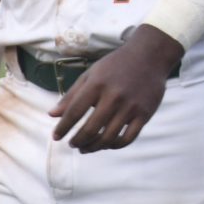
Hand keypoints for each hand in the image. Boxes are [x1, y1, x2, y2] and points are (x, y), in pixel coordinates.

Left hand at [51, 26, 181, 152]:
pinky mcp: (145, 113)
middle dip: (77, 141)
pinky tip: (108, 144)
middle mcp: (114, 96)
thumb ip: (72, 95)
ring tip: (86, 148)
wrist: (150, 55)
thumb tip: (52, 115)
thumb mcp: (91, 74)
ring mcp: (131, 106)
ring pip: (108, 138)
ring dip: (93, 147)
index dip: (62, 128)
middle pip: (90, 130)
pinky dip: (115, 146)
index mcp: (97, 84)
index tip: (57, 137)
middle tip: (73, 144)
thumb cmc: (116, 64)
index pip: (74, 113)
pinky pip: (128, 138)